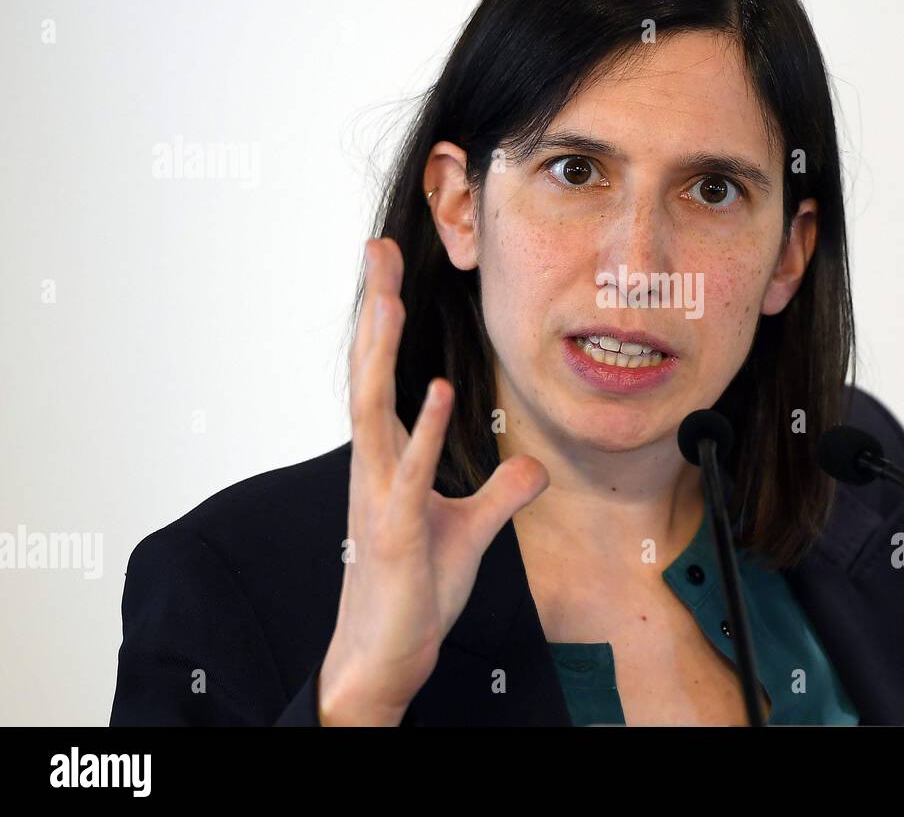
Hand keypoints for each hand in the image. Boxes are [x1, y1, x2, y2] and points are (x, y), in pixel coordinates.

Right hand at [318, 236, 548, 724]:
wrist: (386, 655)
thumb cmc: (414, 591)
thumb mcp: (469, 531)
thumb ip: (501, 492)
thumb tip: (532, 466)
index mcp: (388, 460)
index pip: (384, 376)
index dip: (386, 322)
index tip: (389, 268)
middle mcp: (375, 467)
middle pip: (369, 373)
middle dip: (374, 310)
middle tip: (376, 248)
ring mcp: (379, 497)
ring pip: (373, 412)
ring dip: (382, 354)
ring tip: (389, 298)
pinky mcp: (394, 534)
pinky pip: (408, 474)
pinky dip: (421, 432)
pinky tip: (434, 392)